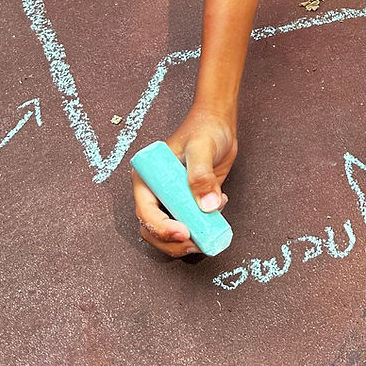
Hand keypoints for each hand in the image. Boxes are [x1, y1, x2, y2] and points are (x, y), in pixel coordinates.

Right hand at [132, 107, 237, 257]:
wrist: (219, 123)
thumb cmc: (204, 128)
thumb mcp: (201, 148)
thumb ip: (202, 176)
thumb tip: (207, 205)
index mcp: (148, 178)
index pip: (146, 212)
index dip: (162, 228)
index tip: (183, 232)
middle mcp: (156, 191)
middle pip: (154, 229)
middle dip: (173, 242)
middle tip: (196, 242)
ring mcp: (172, 199)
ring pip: (171, 233)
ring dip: (189, 240)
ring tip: (209, 232)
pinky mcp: (189, 203)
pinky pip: (191, 225)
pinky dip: (203, 228)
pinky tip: (218, 210)